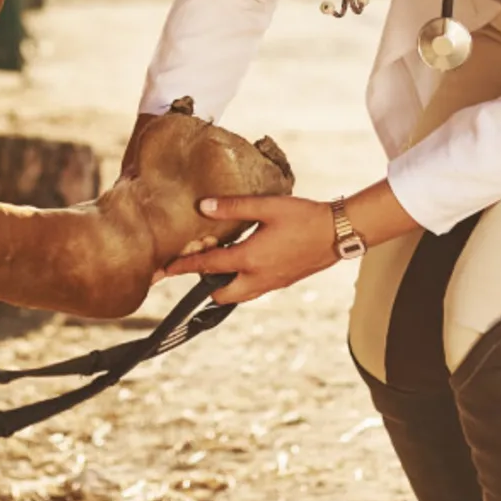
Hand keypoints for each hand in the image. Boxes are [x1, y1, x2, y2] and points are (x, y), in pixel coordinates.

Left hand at [160, 195, 338, 304]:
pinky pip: (253, 290)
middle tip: (194, 266)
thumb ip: (233, 207)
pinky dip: (240, 282)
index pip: (207, 266)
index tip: (162, 271)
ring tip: (218, 264)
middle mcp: (258, 278)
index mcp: (250, 258)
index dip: (182, 267)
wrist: (338, 233)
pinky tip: (244, 262)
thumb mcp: (267, 206)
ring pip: (237, 295)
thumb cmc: (304, 216)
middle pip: (220, 293)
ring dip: (223, 284)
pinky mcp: (282, 282)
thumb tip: (202, 206)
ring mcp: (271, 284)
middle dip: (204, 283)